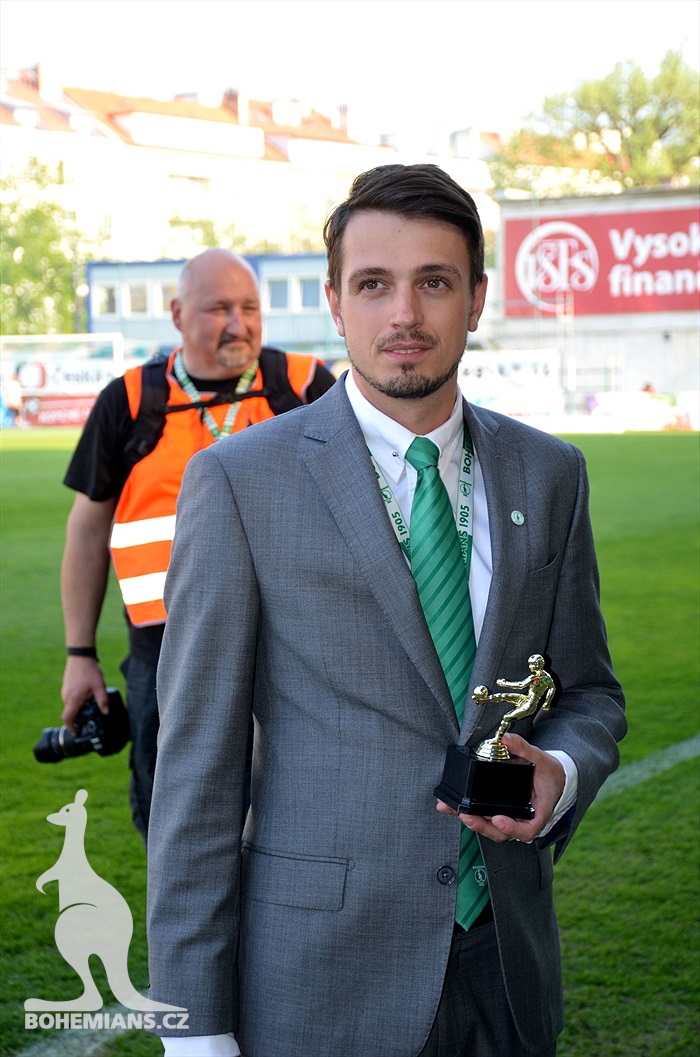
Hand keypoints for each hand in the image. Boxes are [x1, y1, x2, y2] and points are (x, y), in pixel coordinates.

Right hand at [61, 656, 109, 732]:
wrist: (80, 656)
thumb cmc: (89, 671)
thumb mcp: (99, 686)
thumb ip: (103, 700)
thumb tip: (106, 712)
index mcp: (73, 699)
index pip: (68, 719)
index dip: (71, 728)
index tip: (77, 733)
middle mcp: (66, 697)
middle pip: (70, 713)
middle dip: (78, 719)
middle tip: (88, 720)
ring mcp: (65, 691)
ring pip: (70, 706)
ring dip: (78, 709)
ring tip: (90, 706)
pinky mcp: (66, 687)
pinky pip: (70, 699)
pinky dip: (77, 702)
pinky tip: (87, 696)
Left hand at [436, 733, 564, 842]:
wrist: (551, 778)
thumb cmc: (548, 773)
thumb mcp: (540, 758)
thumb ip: (523, 748)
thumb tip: (506, 738)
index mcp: (537, 812)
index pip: (527, 829)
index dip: (512, 829)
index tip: (498, 819)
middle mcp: (522, 820)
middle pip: (502, 832)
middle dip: (483, 826)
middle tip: (467, 816)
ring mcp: (510, 818)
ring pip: (490, 828)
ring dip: (472, 821)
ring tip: (455, 810)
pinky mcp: (498, 812)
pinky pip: (484, 817)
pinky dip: (467, 813)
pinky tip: (451, 806)